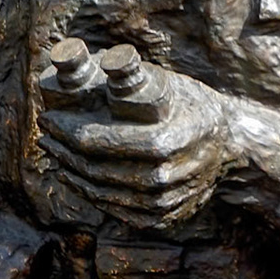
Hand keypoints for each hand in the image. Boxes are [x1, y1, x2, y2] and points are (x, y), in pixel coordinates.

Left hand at [39, 59, 235, 232]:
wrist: (232, 145)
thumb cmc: (194, 107)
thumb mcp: (171, 84)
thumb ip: (130, 78)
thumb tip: (79, 60)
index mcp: (166, 141)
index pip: (97, 141)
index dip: (66, 130)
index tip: (48, 117)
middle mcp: (165, 178)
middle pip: (94, 168)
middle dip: (63, 150)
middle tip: (47, 134)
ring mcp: (164, 203)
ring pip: (100, 192)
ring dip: (71, 173)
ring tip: (57, 153)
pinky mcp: (162, 218)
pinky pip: (114, 209)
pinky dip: (90, 193)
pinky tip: (77, 177)